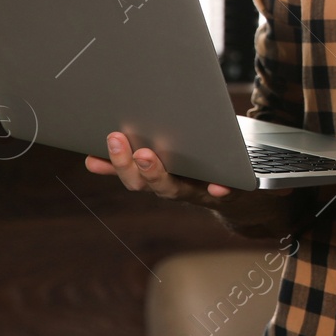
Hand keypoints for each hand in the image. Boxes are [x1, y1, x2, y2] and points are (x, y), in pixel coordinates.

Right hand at [85, 131, 281, 204]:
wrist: (245, 195)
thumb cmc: (203, 165)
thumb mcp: (172, 154)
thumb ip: (140, 152)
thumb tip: (95, 152)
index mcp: (158, 174)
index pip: (127, 171)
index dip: (110, 165)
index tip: (91, 155)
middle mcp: (172, 186)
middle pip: (141, 182)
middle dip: (126, 162)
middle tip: (117, 139)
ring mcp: (197, 191)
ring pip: (172, 189)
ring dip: (156, 174)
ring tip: (148, 155)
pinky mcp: (227, 192)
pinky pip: (223, 193)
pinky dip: (220, 190)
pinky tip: (219, 186)